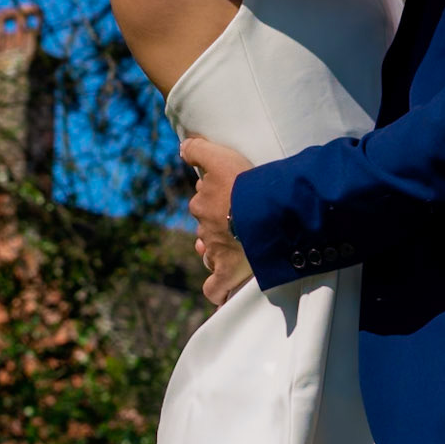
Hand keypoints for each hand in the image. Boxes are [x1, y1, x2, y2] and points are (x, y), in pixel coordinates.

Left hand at [181, 135, 254, 306]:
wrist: (262, 210)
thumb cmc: (244, 183)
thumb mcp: (220, 156)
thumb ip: (198, 150)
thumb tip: (182, 147)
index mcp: (203, 204)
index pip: (203, 203)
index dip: (216, 201)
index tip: (233, 199)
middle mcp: (205, 229)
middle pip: (207, 230)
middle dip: (217, 229)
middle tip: (239, 225)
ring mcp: (215, 252)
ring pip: (210, 256)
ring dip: (217, 256)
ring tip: (236, 253)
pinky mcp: (228, 272)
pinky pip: (215, 288)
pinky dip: (217, 292)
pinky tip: (221, 295)